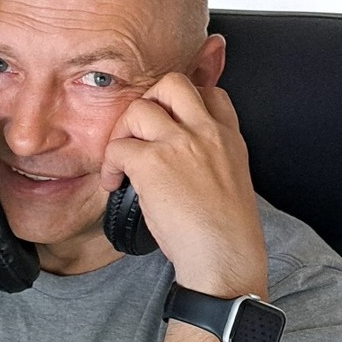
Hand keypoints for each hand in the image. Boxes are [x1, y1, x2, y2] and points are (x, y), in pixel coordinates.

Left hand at [98, 72, 266, 297]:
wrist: (225, 257)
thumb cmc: (226, 233)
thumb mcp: (231, 181)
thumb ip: (211, 159)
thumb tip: (177, 160)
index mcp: (229, 138)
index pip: (211, 93)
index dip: (184, 104)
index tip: (171, 126)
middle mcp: (207, 132)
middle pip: (172, 84)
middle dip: (149, 102)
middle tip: (138, 133)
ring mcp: (180, 143)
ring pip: (139, 108)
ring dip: (122, 131)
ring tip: (121, 160)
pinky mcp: (153, 162)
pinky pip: (118, 147)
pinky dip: (109, 165)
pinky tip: (114, 184)